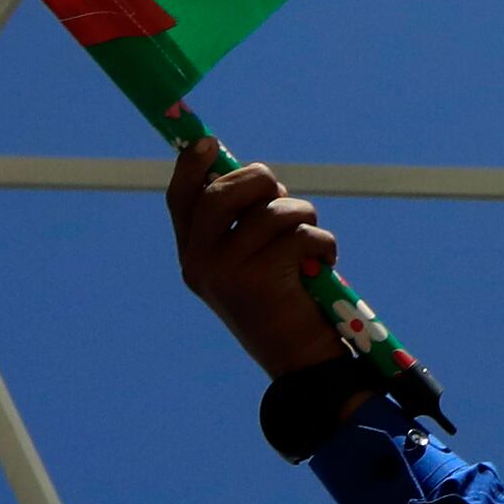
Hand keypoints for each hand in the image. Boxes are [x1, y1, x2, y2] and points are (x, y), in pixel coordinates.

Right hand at [168, 142, 350, 377]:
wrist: (300, 361)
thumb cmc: (283, 301)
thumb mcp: (252, 260)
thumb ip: (244, 222)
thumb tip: (254, 174)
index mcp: (194, 256)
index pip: (180, 199)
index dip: (191, 166)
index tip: (209, 142)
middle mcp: (199, 263)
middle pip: (222, 192)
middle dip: (262, 181)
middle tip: (284, 196)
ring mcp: (225, 271)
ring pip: (272, 210)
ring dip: (304, 217)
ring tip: (311, 241)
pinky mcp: (258, 279)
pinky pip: (300, 234)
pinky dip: (323, 244)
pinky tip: (322, 266)